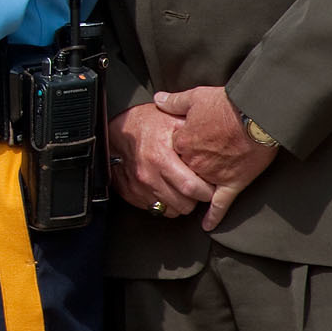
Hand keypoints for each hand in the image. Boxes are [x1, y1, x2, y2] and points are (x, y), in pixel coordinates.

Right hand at [107, 101, 215, 218]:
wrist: (114, 131)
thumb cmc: (144, 124)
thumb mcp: (171, 119)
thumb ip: (194, 129)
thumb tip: (217, 136)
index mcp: (160, 157)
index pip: (192, 188)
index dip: (207, 191)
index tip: (210, 186)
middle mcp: (148, 175)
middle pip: (184, 205)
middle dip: (196, 200)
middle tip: (198, 188)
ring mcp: (138, 187)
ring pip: (171, 211)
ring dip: (180, 203)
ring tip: (181, 188)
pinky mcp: (131, 194)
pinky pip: (155, 209)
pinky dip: (164, 203)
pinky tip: (166, 189)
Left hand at [161, 87, 277, 229]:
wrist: (257, 115)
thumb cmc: (226, 104)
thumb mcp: (195, 97)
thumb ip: (174, 101)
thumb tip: (157, 100)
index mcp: (182, 142)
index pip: (170, 153)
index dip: (174, 152)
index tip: (177, 151)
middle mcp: (194, 162)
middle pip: (182, 172)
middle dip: (183, 172)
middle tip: (188, 171)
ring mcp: (213, 174)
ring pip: (197, 188)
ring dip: (195, 191)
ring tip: (193, 196)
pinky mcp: (233, 183)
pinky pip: (220, 204)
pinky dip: (214, 216)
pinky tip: (207, 226)